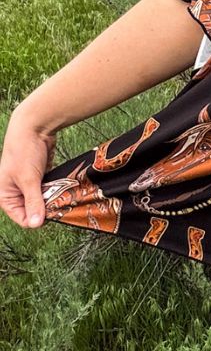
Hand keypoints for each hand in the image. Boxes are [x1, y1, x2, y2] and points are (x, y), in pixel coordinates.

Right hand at [0, 108, 57, 228]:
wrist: (35, 126)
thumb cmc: (24, 151)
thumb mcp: (28, 179)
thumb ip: (33, 201)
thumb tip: (36, 224)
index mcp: (6, 196)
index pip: (22, 219)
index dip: (37, 218)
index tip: (52, 213)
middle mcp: (16, 192)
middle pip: (34, 210)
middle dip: (46, 208)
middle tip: (59, 203)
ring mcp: (29, 184)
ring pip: (43, 200)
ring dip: (52, 199)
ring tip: (62, 194)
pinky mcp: (40, 177)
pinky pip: (49, 190)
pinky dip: (56, 190)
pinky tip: (64, 188)